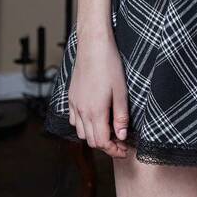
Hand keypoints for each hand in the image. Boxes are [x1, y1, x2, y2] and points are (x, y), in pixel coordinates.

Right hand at [68, 29, 129, 157]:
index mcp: (95, 112)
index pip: (102, 143)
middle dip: (106, 145)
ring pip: (81, 132)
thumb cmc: (109, 65)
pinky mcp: (71, 97)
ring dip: (94, 136)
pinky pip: (74, 119)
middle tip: (120, 142)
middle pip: (91, 140)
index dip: (114, 150)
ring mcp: (74, 104)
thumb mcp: (121, 91)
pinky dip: (83, 125)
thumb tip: (122, 136)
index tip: (124, 150)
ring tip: (109, 130)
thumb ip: (121, 116)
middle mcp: (82, 111)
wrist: (93, 46)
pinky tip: (94, 117)